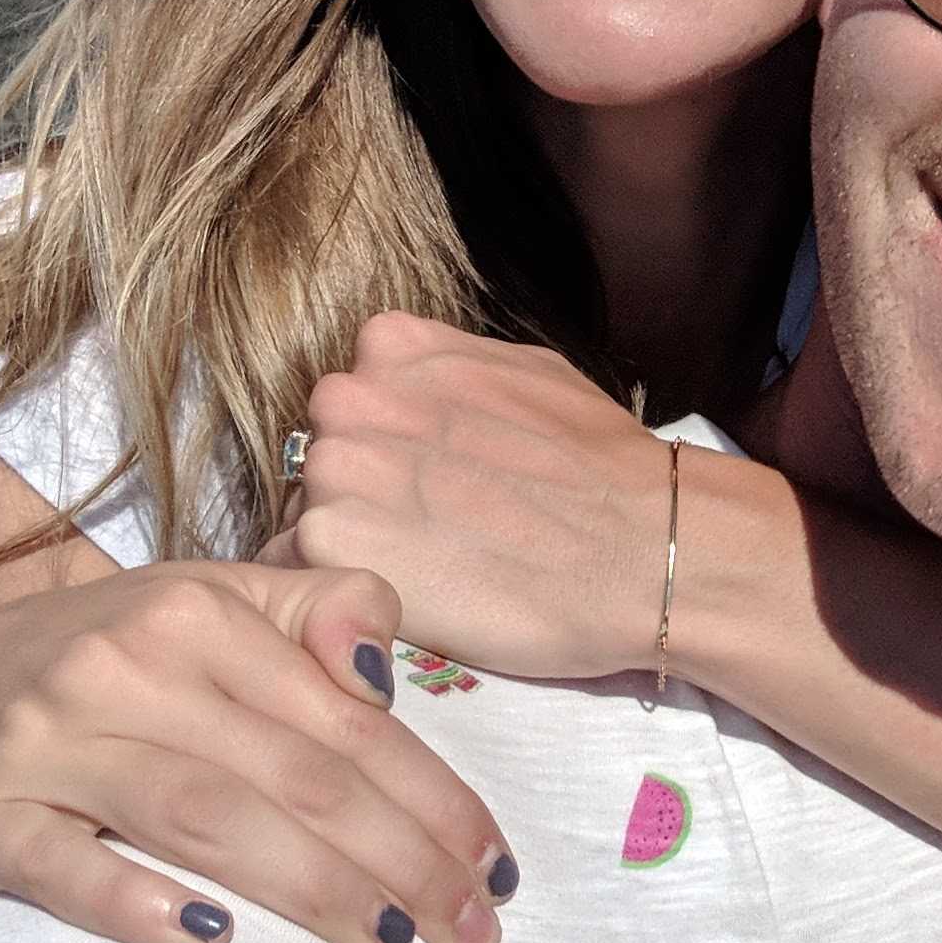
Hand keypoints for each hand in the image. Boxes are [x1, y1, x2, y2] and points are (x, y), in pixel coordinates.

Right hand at [0, 558, 518, 942]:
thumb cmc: (123, 662)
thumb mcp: (223, 608)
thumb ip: (324, 610)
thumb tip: (381, 670)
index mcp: (195, 613)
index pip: (344, 723)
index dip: (433, 799)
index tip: (496, 871)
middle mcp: (116, 665)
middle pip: (291, 775)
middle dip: (400, 860)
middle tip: (468, 934)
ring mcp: (35, 741)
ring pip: (201, 815)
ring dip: (308, 885)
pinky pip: (58, 866)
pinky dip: (133, 902)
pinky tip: (208, 939)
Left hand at [276, 315, 677, 680]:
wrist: (641, 549)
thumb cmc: (603, 468)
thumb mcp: (525, 373)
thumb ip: (446, 373)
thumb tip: (413, 390)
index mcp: (393, 345)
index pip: (351, 401)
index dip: (388, 451)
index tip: (434, 485)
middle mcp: (351, 395)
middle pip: (320, 454)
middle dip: (363, 493)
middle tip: (434, 535)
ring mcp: (332, 467)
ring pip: (306, 513)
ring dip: (351, 544)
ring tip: (430, 570)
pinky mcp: (328, 543)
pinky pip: (300, 570)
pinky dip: (339, 591)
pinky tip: (408, 597)